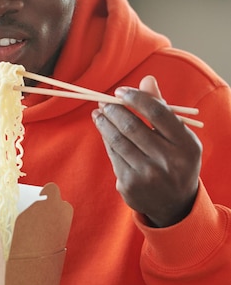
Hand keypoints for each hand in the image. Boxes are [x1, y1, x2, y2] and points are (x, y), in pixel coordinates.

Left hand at [92, 75, 201, 226]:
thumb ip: (162, 109)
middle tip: (104, 102)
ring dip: (104, 123)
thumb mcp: (179, 137)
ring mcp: (147, 176)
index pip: (157, 113)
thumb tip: (146, 79)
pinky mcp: (130, 186)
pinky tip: (104, 131)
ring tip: (98, 113)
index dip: (136, 98)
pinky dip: (107, 140)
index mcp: (186, 145)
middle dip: (114, 110)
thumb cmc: (176, 160)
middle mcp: (168, 162)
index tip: (120, 91)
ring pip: (118, 141)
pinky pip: (113, 156)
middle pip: (133, 126)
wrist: (175, 205)